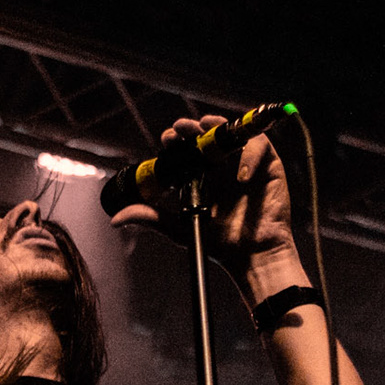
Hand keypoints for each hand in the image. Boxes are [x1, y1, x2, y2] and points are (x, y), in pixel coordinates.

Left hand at [108, 115, 300, 286]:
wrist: (250, 257)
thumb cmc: (218, 242)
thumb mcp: (178, 227)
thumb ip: (150, 217)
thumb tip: (115, 219)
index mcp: (202, 173)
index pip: (187, 147)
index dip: (177, 139)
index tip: (166, 140)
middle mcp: (222, 165)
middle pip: (208, 134)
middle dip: (193, 127)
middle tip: (181, 129)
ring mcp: (245, 163)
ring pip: (233, 133)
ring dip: (219, 127)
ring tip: (206, 128)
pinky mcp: (269, 167)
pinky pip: (260, 148)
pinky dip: (250, 155)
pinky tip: (240, 175)